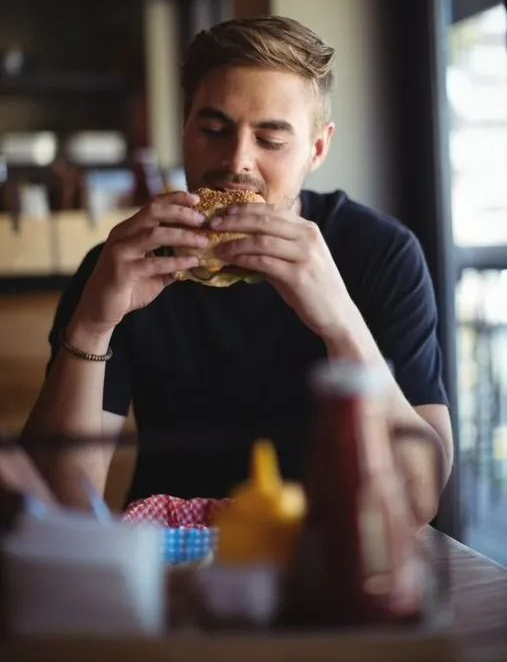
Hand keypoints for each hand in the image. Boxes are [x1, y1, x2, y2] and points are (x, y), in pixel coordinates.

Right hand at [71, 191, 207, 338]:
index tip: (196, 198)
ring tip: (203, 241)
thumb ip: (170, 259)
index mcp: (129, 229)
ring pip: (153, 234)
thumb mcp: (152, 269)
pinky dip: (176, 262)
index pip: (153, 204)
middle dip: (181, 212)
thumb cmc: (128, 287)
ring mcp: (120, 251)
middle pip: (153, 211)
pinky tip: (192, 262)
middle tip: (203, 220)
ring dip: (182, 236)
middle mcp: (122, 235)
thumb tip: (199, 255)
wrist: (100, 309)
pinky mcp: (122, 270)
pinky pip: (153, 263)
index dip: (175, 198)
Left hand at [210, 202, 350, 340]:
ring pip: (262, 240)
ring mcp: (304, 255)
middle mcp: (308, 237)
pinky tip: (230, 260)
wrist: (336, 313)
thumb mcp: (295, 261)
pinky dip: (244, 258)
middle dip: (235, 220)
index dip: (245, 208)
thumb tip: (239, 243)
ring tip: (217, 245)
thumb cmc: (312, 288)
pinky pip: (264, 262)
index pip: (272, 210)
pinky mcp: (298, 275)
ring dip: (235, 241)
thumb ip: (273, 249)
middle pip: (264, 220)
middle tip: (213, 223)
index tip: (224, 210)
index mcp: (308, 229)